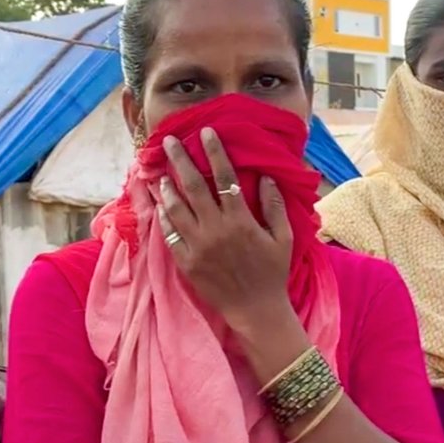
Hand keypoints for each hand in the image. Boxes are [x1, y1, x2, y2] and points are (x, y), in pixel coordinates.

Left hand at [156, 129, 294, 333]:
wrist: (256, 310)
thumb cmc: (273, 273)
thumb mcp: (283, 237)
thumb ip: (274, 205)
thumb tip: (266, 176)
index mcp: (241, 220)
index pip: (224, 177)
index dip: (214, 152)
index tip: (205, 132)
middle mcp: (216, 229)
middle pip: (193, 186)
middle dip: (181, 160)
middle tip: (170, 141)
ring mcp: (198, 246)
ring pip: (176, 208)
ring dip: (167, 187)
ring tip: (161, 172)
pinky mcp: (186, 262)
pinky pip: (170, 234)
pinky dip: (164, 217)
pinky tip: (160, 205)